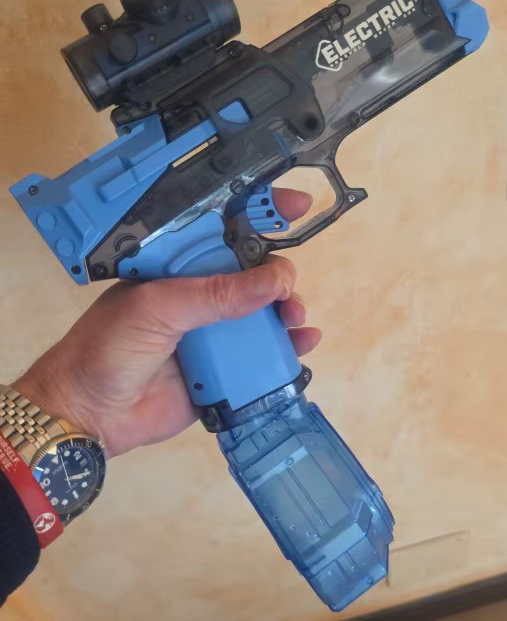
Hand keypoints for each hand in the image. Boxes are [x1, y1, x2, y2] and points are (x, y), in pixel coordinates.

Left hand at [16, 190, 320, 456]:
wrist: (88, 415)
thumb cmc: (106, 349)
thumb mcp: (158, 309)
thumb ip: (215, 295)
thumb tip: (275, 281)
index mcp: (176, 269)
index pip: (222, 232)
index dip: (258, 214)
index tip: (296, 206)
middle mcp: (198, 297)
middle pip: (253, 275)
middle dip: (279, 275)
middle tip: (288, 291)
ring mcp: (211, 335)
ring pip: (262, 316)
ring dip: (286, 312)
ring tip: (295, 320)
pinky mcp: (222, 374)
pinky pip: (261, 358)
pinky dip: (287, 350)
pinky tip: (303, 345)